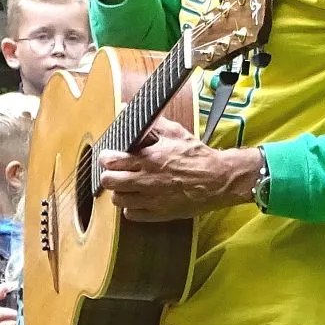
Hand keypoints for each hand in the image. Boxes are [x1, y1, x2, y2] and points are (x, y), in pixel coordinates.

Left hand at [97, 117, 262, 221]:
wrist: (218, 179)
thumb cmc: (196, 155)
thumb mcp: (174, 133)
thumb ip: (149, 123)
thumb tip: (127, 109)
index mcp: (147, 160)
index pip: (111, 161)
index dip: (106, 158)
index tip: (110, 157)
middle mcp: (145, 181)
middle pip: (109, 182)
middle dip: (109, 175)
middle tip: (116, 172)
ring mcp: (151, 200)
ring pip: (118, 200)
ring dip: (119, 192)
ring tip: (127, 186)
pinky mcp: (159, 214)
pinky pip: (132, 215)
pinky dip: (131, 208)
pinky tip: (138, 199)